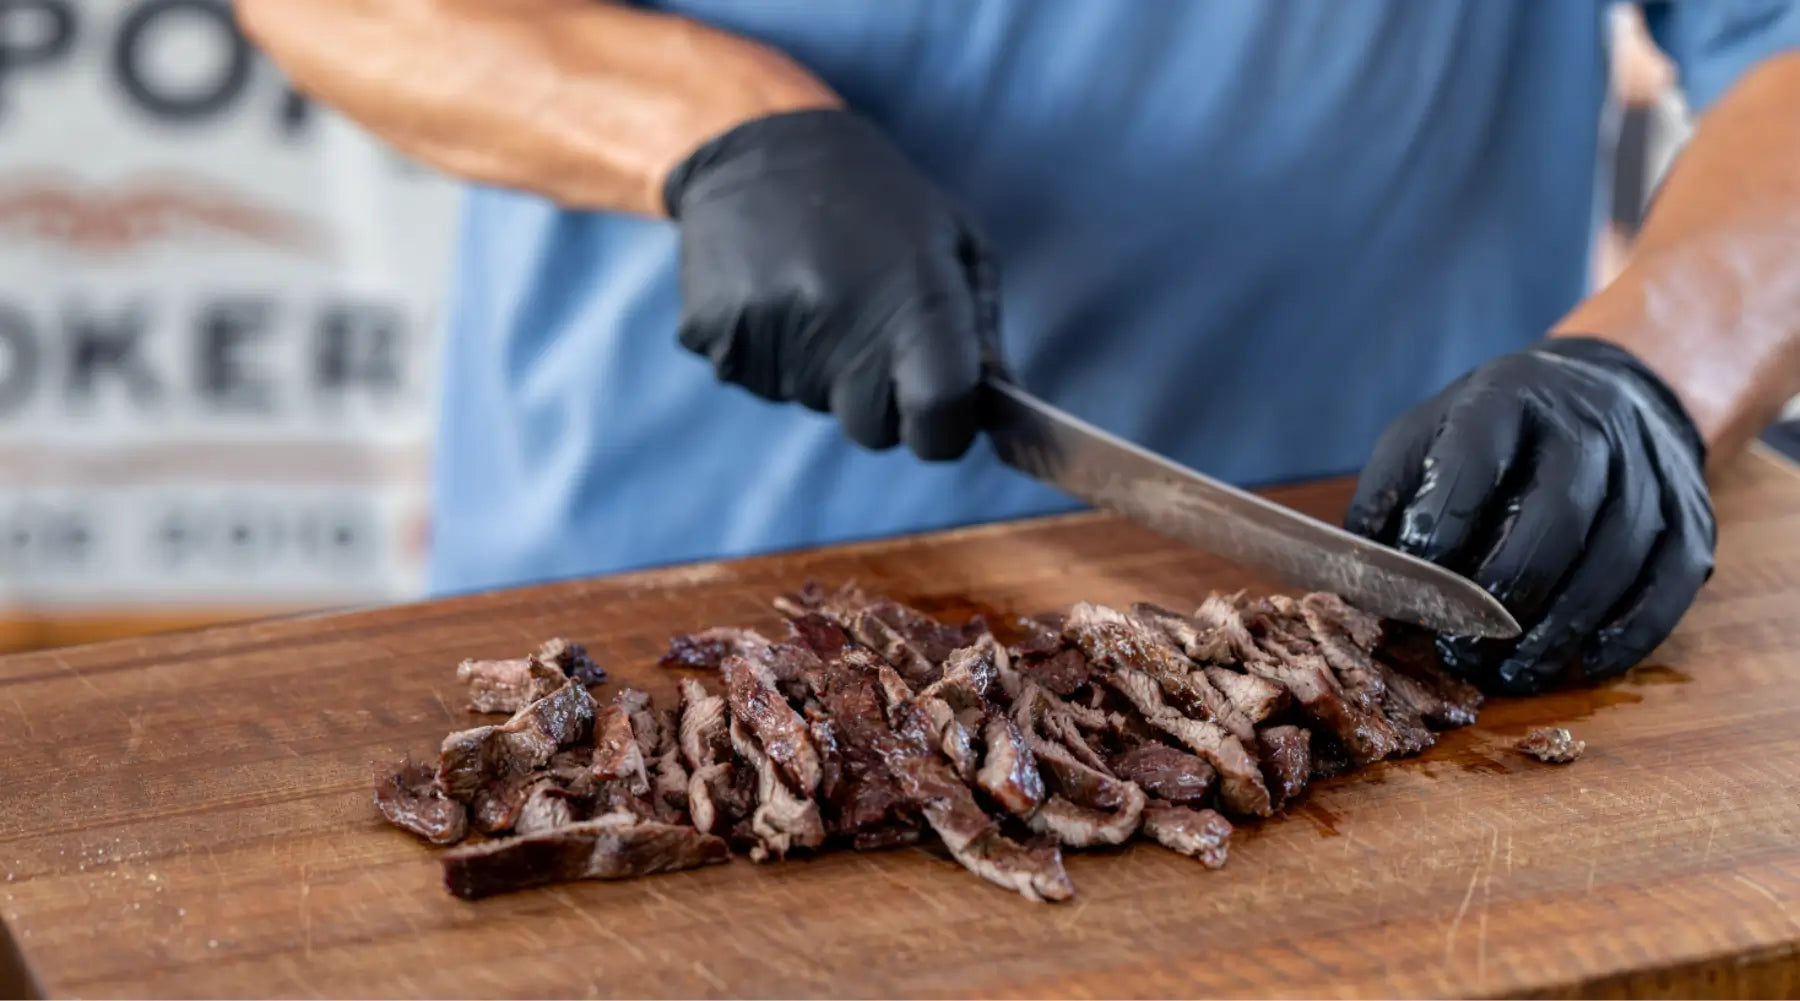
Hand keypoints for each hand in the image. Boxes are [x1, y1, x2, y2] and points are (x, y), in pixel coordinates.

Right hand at [663, 109, 997, 459]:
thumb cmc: (877, 195)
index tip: (938, 407)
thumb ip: (980, 332)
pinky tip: (773, 291)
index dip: (944, 430)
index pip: (938, 430)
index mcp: (916, 305)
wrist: (758, 140)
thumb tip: (995, 414)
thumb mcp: (956, 240)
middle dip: (880, 399)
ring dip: (822, 368)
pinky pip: (757, 382)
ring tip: (815, 289)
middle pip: (873, 432)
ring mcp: (773, 336)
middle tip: (867, 325)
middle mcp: (843, 327)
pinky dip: (769, 353)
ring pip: (813, 404)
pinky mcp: (715, 337)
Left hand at [1345, 337, 1714, 693]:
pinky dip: (1630, 632)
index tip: (1415, 586)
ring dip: (1562, 627)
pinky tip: (1586, 664)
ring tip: (1512, 675)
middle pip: (1558, 514)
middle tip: (1462, 652)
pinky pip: (1670, 582)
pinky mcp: (1692, 514)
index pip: (1475, 457)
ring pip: (1616, 555)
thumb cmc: (1492, 435)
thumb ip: (1386, 498)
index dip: (1445, 523)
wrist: (1606, 394)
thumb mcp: (1424, 437)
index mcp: (1507, 397)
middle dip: (1504, 593)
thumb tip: (1357, 577)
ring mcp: (1650, 470)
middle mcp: (1588, 426)